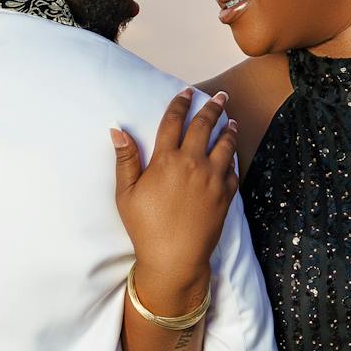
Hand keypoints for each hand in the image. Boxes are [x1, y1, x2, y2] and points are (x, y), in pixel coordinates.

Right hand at [110, 88, 237, 297]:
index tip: (185, 93)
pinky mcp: (226, 195)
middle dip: (212, 107)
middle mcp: (192, 163)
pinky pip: (234, 170)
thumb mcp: (126, 194)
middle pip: (205, 126)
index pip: (173, 121)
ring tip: (231, 120)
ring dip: (229, 129)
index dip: (179, 103)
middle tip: (219, 96)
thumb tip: (117, 130)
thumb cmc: (145, 227)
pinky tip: (233, 155)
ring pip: (225, 144)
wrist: (175, 257)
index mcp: (166, 160)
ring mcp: (213, 178)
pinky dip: (234, 158)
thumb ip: (126, 160)